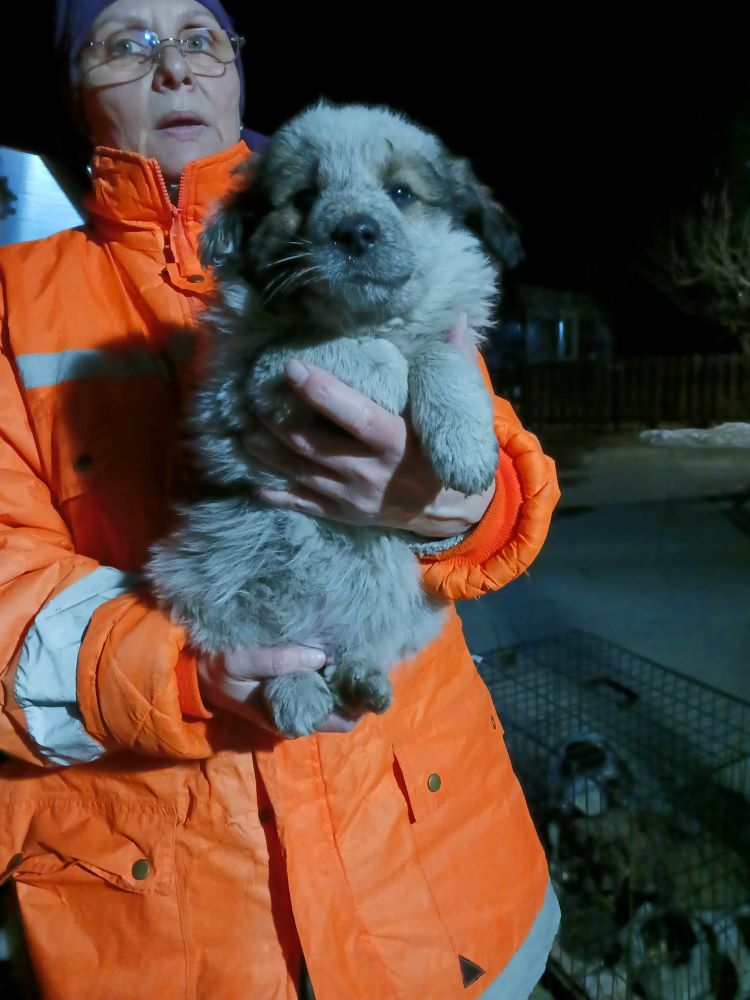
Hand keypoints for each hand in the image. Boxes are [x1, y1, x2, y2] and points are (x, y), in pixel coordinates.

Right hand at [197, 644, 363, 735]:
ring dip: (345, 673)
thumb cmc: (217, 671)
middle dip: (356, 683)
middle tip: (365, 652)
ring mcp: (298, 699)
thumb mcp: (240, 662)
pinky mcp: (294, 684)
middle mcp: (300, 713)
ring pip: (336, 692)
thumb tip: (321, 656)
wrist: (194, 673)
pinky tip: (337, 644)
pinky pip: (324, 679)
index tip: (366, 673)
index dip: (358, 701)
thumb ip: (278, 661)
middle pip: (345, 705)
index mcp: (290, 717)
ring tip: (354, 645)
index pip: (341, 721)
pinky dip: (332, 666)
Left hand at [244, 313, 495, 536]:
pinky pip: (301, 505)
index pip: (351, 414)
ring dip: (266, 452)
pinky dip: (275, 494)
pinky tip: (254, 481)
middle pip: (310, 444)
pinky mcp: (343, 514)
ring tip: (243, 431)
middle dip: (274, 421)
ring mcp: (352, 496)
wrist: (451, 511)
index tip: (290, 366)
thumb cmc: (446, 451)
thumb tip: (459, 318)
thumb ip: (454, 364)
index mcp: (394, 440)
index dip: (319, 390)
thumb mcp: (456, 412)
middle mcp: (368, 472)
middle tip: (250, 398)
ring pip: (298, 472)